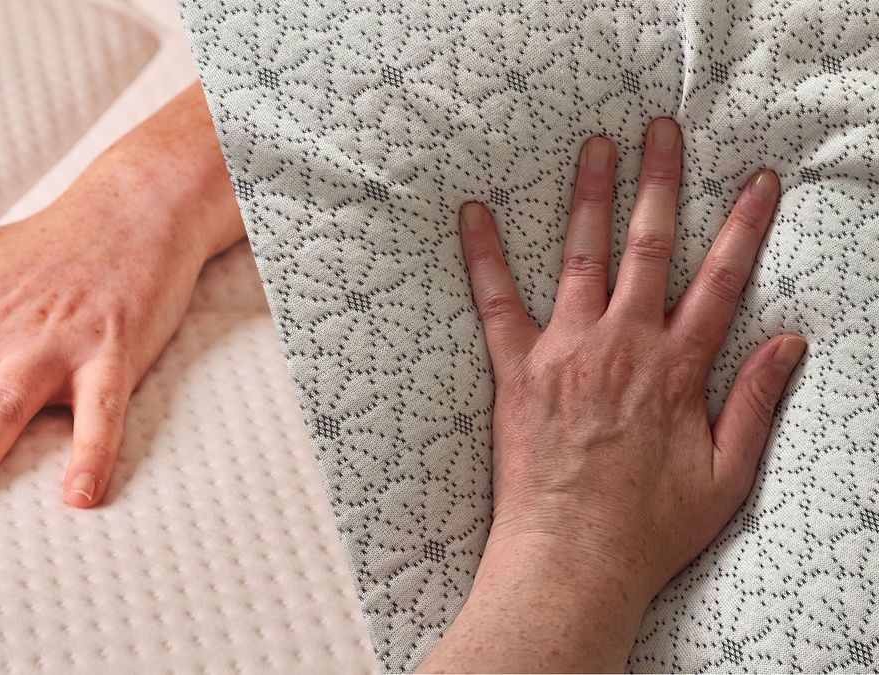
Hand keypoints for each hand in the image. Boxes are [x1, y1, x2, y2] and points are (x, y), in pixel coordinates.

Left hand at [421, 118, 802, 671]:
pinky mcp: (517, 369)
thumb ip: (757, 402)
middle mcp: (624, 344)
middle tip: (661, 132)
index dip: (744, 227)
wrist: (573, 557)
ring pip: (582, 256)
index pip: (721, 281)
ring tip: (594, 146)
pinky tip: (473, 214)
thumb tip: (790, 343)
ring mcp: (567, 351)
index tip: (758, 182)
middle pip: (649, 247)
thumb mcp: (728, 474)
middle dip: (660, 183)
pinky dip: (484, 255)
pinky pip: (496, 301)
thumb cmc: (649, 527)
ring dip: (589, 196)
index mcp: (678, 368)